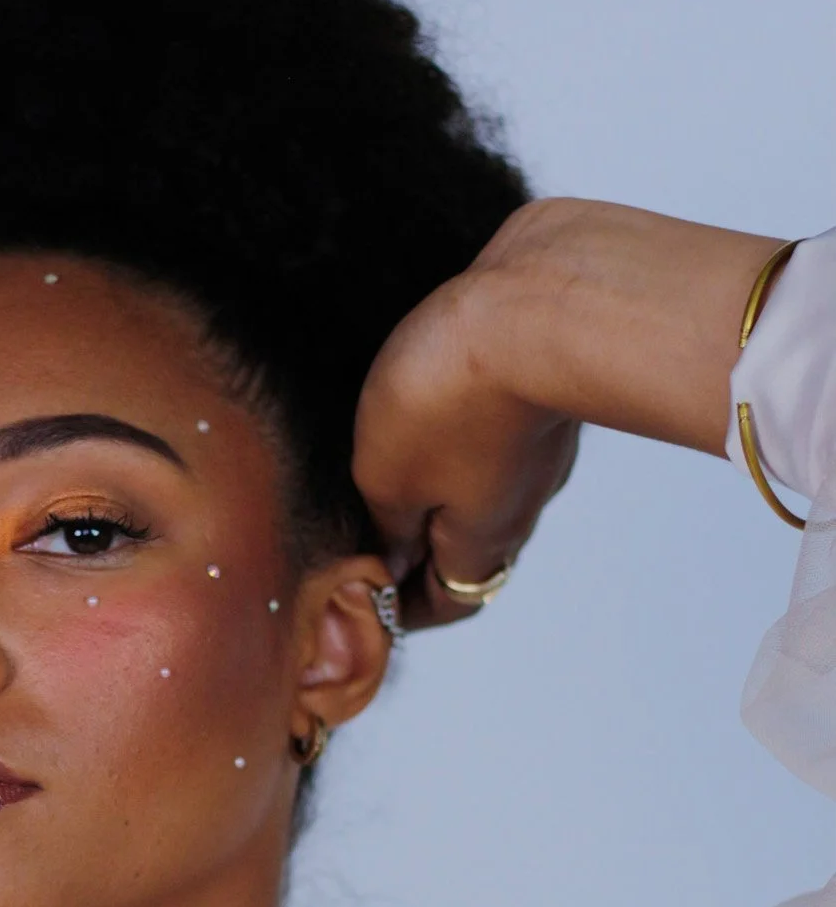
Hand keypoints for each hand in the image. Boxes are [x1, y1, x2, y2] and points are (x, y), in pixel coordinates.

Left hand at [352, 197, 785, 629]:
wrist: (540, 297)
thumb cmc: (458, 393)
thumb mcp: (388, 475)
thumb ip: (386, 524)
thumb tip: (391, 561)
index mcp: (481, 542)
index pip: (447, 603)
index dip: (405, 608)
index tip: (368, 601)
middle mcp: (520, 504)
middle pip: (468, 548)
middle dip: (418, 551)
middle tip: (367, 537)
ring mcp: (537, 446)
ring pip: (482, 488)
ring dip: (436, 487)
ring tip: (383, 464)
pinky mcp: (537, 390)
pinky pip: (492, 433)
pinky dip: (458, 435)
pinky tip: (426, 403)